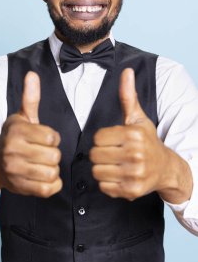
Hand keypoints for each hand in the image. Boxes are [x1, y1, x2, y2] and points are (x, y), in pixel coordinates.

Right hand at [0, 71, 62, 199]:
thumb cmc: (12, 138)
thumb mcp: (21, 117)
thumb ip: (30, 97)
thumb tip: (32, 74)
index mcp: (17, 131)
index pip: (52, 137)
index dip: (52, 138)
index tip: (44, 138)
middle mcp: (13, 151)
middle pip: (54, 156)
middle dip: (53, 154)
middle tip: (43, 152)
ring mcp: (16, 172)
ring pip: (53, 173)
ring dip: (52, 169)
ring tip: (42, 164)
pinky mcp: (21, 188)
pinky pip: (49, 189)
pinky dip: (52, 184)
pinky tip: (43, 176)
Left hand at [89, 68, 169, 200]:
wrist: (166, 168)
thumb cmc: (148, 140)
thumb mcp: (138, 118)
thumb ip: (128, 96)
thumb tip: (127, 71)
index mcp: (133, 135)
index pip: (97, 138)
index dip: (102, 139)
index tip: (112, 140)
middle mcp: (135, 155)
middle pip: (95, 155)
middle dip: (100, 153)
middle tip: (112, 153)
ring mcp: (134, 174)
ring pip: (97, 172)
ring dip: (102, 168)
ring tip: (114, 164)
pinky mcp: (131, 191)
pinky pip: (104, 187)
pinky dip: (108, 183)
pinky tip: (119, 175)